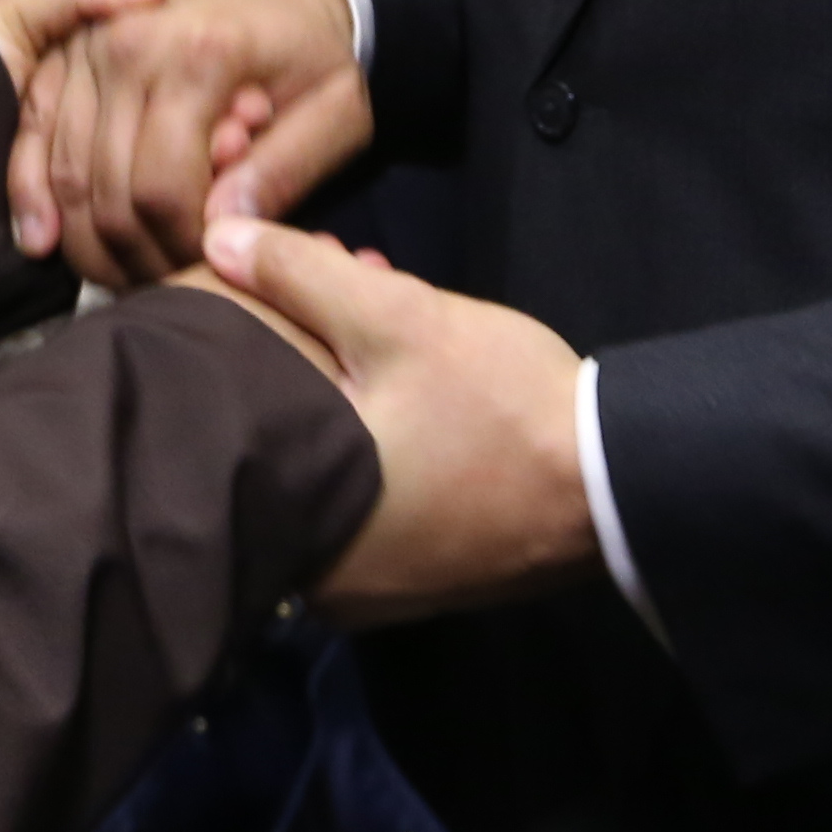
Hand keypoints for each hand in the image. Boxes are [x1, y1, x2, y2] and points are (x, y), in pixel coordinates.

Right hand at [4, 0, 371, 283]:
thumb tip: (221, 231)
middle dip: (138, 257)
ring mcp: (85, 47)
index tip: (216, 264)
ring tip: (134, 270)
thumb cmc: (317, 56)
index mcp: (198, 56)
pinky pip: (31, 137)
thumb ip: (286, 170)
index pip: (164, 188)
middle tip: (174, 281)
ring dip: (91, 242)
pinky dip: (31, 195)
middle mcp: (127, 44)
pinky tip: (45, 243)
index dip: (184, 248)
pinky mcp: (62, 55)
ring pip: (65, 176)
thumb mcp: (338, 111)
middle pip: (108, 192)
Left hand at [193, 202, 597, 621]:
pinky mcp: (411, 581)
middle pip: (275, 447)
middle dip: (299, 357)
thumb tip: (214, 238)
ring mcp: (368, 592)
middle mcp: (317, 582)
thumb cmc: (501, 407)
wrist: (618, 483)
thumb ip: (301, 275)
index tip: (278, 282)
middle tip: (336, 291)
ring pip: (321, 471)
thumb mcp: (398, 319)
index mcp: (297, 526)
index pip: (226, 419)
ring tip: (373, 320)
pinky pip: (362, 501)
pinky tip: (402, 388)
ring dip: (338, 396)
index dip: (246, 335)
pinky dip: (371, 445)